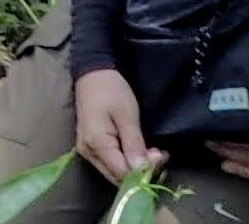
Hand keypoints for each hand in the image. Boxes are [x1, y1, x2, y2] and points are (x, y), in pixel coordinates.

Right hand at [72, 67, 163, 182]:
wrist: (93, 72)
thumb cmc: (110, 90)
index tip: (160, 155)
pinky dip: (127, 161)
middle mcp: (88, 152)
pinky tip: (139, 151)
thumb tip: (142, 171)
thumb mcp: (126, 115)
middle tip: (159, 153)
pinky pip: (111, 162)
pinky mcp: (91, 147)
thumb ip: (134, 144)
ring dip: (135, 167)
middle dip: (141, 171)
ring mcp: (88, 151)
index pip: (122, 172)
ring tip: (152, 151)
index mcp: (96, 144)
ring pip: (114, 171)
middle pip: (117, 176)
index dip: (143, 171)